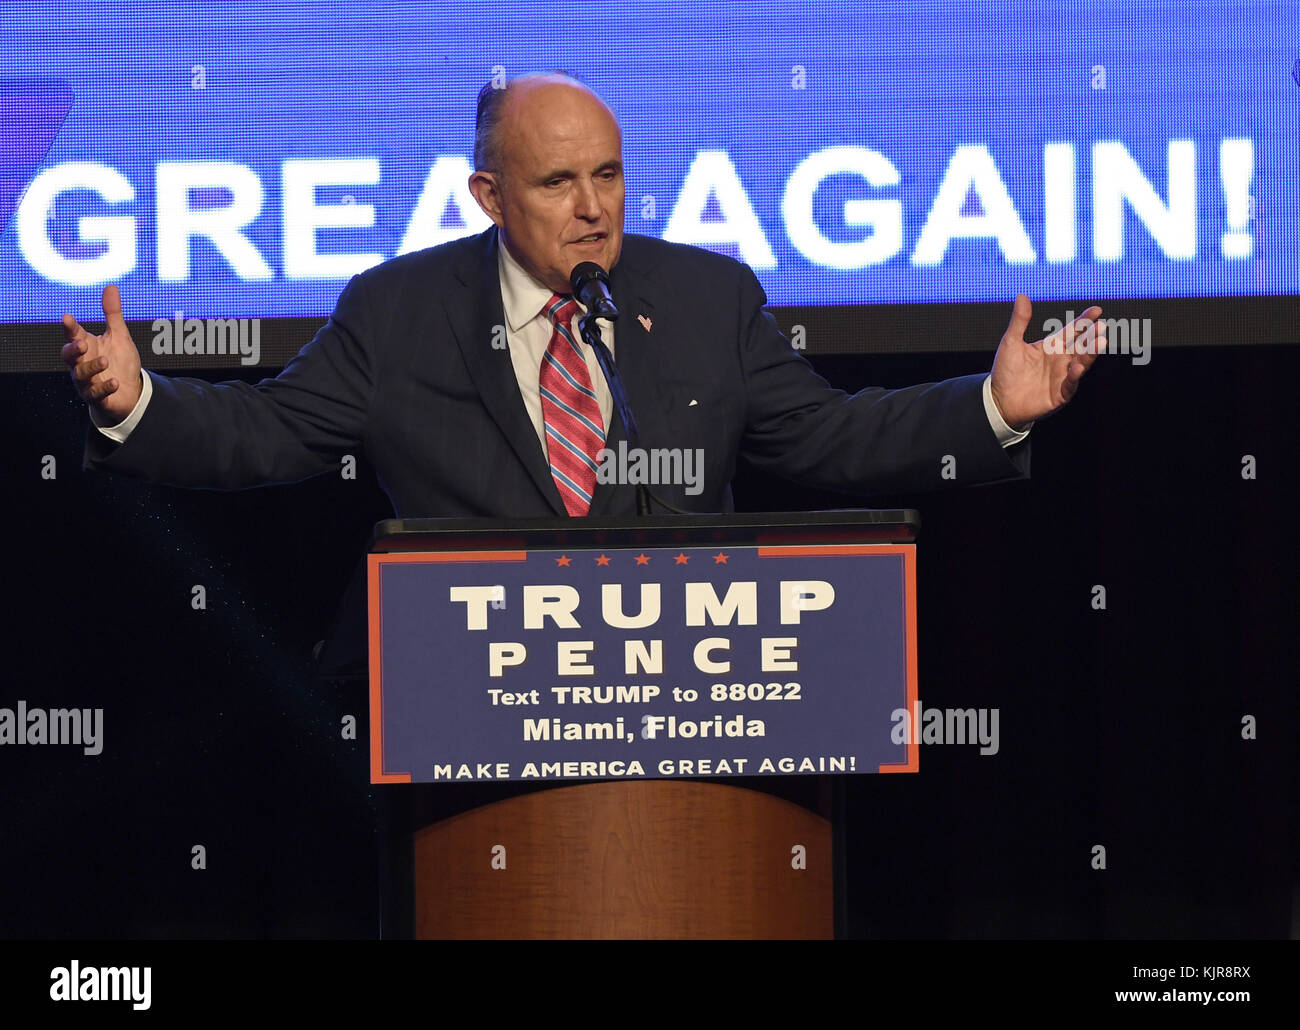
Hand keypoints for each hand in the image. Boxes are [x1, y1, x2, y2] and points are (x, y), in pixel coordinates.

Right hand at [61, 284, 142, 424]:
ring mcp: (87, 381)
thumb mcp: (119, 336)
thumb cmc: (120, 362)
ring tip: (105, 360)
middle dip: (73, 349)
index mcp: (85, 346)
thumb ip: (112, 314)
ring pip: (81, 375)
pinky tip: (114, 382)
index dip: (69, 327)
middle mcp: (81, 363)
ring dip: (91, 367)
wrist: (129, 392)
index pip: (73, 335)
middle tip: (82, 343)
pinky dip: (104, 388)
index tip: (67, 317)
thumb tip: (111, 286)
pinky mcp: (97, 397)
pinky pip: (96, 394)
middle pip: (68, 356)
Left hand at [989, 294, 1105, 429]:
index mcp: (1051, 346)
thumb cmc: (1005, 371)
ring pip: (1081, 363)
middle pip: (1081, 345)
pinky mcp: (1060, 394)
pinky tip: (1077, 367)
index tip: (1096, 310)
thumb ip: (1020, 321)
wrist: (998, 400)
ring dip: (1090, 354)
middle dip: (1092, 336)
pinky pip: (1070, 384)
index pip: (1072, 331)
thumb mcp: (1011, 342)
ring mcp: (1062, 376)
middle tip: (1101, 326)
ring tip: (1100, 342)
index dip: (1084, 321)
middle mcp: (1060, 360)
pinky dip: (1074, 375)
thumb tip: (1022, 296)